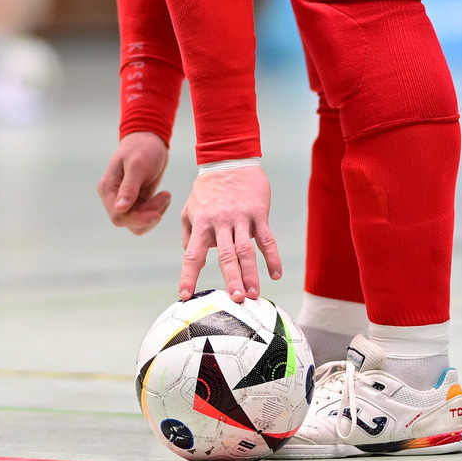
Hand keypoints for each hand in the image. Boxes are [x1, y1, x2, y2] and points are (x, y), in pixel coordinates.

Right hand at [98, 132, 170, 234]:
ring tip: (166, 195)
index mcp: (108, 189)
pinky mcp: (138, 201)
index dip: (137, 220)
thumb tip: (120, 208)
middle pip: (129, 222)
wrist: (150, 140)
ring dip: (155, 213)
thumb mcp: (137, 165)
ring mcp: (126, 201)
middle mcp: (114, 198)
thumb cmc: (142, 148)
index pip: (118, 216)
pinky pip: (146, 216)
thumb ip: (129, 187)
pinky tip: (165, 196)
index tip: (157, 215)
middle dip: (148, 215)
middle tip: (165, 196)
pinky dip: (158, 209)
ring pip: (139, 223)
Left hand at [179, 165, 281, 301]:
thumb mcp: (190, 208)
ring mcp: (241, 218)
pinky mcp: (258, 214)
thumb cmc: (208, 188)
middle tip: (235, 300)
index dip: (189, 275)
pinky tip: (276, 274)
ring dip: (251, 273)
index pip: (192, 254)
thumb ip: (189, 233)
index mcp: (201, 224)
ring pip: (247, 250)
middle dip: (231, 278)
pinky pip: (267, 238)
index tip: (185, 296)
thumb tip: (190, 254)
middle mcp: (221, 223)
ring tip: (254, 294)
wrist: (230, 160)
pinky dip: (272, 257)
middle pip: (226, 255)